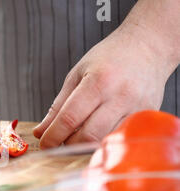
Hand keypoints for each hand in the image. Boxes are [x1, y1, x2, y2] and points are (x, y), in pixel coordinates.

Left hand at [33, 21, 177, 148]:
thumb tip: (40, 132)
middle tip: (60, 141)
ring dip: (85, 145)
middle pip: (88, 136)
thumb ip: (58, 106)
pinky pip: (120, 138)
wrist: (149, 46)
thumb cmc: (110, 58)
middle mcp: (119, 97)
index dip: (53, 136)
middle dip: (68, 144)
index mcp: (98, 82)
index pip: (69, 119)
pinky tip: (97, 131)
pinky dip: (103, 140)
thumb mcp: (77, 75)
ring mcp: (137, 108)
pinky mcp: (147, 117)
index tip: (44, 143)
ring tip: (77, 134)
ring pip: (104, 141)